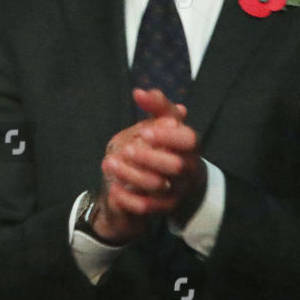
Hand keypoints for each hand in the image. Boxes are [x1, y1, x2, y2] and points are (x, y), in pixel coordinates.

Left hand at [95, 89, 205, 238]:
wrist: (177, 181)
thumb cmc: (168, 145)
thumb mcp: (165, 123)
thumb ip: (156, 106)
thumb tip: (139, 92)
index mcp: (191, 146)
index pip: (188, 140)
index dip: (167, 137)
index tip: (145, 132)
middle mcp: (188, 169)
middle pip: (174, 166)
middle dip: (148, 157)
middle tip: (125, 149)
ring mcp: (178, 190)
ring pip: (158, 186)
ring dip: (131, 175)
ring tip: (108, 163)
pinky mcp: (165, 207)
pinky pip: (147, 207)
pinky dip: (129, 198)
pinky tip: (114, 187)